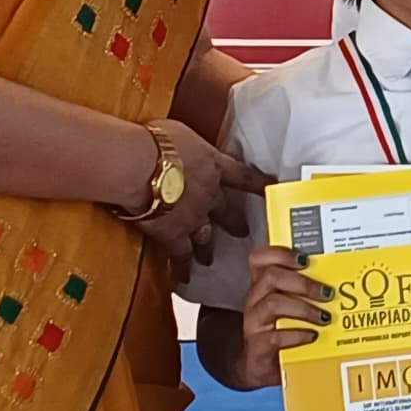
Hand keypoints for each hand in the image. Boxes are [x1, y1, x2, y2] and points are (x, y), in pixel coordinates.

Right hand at [122, 119, 265, 263]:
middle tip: (243, 232)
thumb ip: (187, 145)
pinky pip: (180, 255)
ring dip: (206, 249)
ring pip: (205, 237)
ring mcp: (192, 217)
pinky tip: (182, 276)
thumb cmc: (156, 142)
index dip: (257, 183)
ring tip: (208, 259)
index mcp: (212, 166)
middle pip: (226, 211)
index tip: (270, 188)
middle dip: (234, 222)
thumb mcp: (180, 133)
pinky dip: (181, 267)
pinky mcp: (172, 234)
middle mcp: (208, 194)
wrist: (140, 166)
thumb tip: (179, 142)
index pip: (243, 176)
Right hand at [207, 246, 321, 392]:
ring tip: (325, 318)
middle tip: (328, 294)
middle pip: (271, 277)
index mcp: (262, 286)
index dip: (281, 254)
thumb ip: (306, 292)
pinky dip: (298, 335)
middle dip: (303, 283)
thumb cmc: (280, 331)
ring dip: (304, 309)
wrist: (259, 366)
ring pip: (273, 303)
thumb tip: (342, 281)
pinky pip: (275, 336)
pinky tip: (312, 336)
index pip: (260, 258)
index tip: (305, 260)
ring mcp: (253, 323)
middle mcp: (254, 300)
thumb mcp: (290, 308)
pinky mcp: (258, 347)